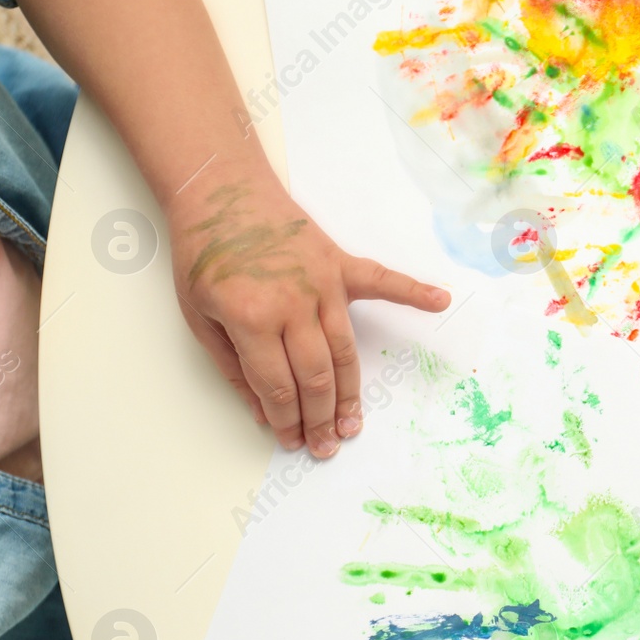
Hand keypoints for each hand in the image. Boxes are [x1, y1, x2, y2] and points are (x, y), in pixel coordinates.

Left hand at [169, 163, 450, 456]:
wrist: (219, 192)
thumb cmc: (205, 254)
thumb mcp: (198, 317)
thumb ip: (232, 367)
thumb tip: (263, 412)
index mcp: (251, 318)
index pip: (276, 386)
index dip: (285, 421)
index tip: (291, 441)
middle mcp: (293, 304)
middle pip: (315, 377)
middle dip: (319, 419)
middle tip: (325, 446)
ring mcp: (322, 284)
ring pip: (344, 352)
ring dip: (349, 394)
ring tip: (352, 424)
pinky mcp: (339, 265)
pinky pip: (383, 281)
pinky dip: (414, 292)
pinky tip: (441, 301)